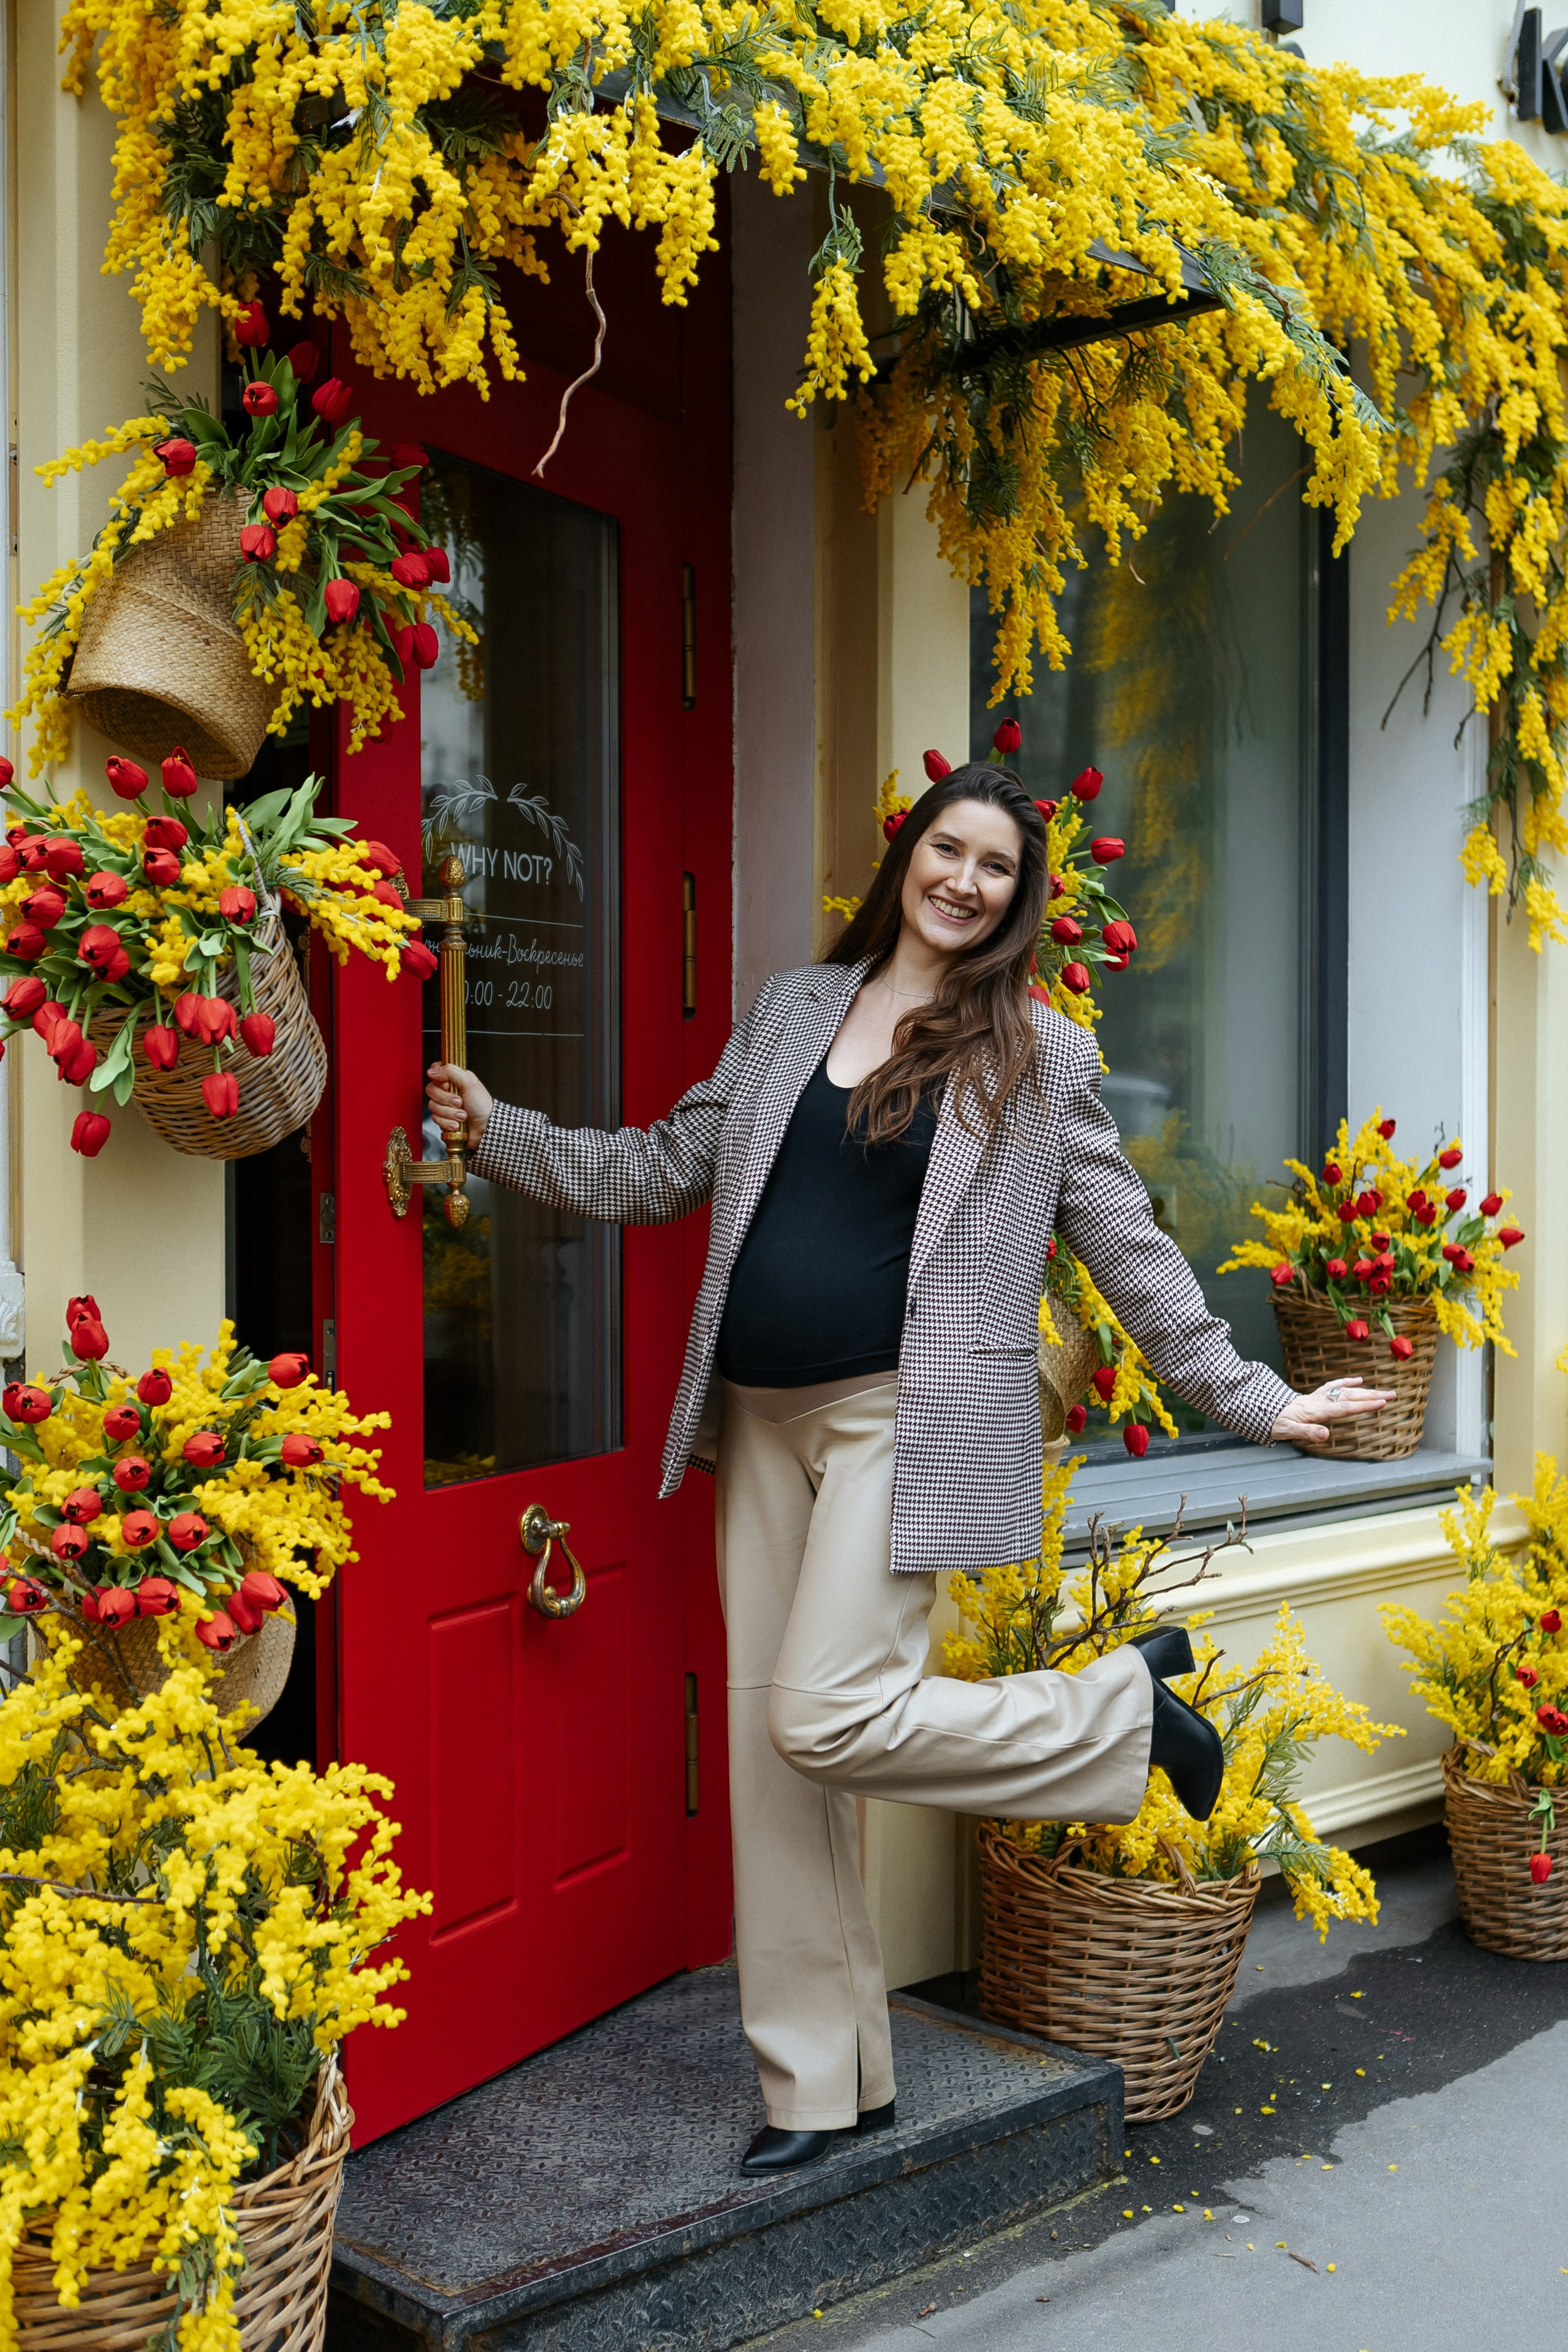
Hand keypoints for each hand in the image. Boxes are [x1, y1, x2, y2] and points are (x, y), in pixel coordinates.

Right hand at [426, 1063, 492, 1150]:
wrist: (485, 1129)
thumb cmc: (482, 1106)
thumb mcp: (470, 1084)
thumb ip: (451, 1072)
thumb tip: (433, 1071)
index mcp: (455, 1079)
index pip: (436, 1072)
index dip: (439, 1079)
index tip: (448, 1085)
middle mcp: (448, 1090)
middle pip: (431, 1089)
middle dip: (446, 1099)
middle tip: (460, 1102)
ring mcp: (445, 1105)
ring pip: (433, 1105)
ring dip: (449, 1113)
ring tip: (463, 1116)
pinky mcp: (443, 1118)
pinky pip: (435, 1119)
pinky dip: (448, 1122)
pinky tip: (457, 1124)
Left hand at [1271, 1376, 1396, 1447]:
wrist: (1263, 1410)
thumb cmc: (1276, 1423)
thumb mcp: (1288, 1432)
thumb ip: (1308, 1433)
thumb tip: (1327, 1435)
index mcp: (1317, 1411)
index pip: (1345, 1408)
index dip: (1363, 1406)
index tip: (1382, 1403)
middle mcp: (1320, 1401)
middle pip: (1350, 1397)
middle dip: (1372, 1396)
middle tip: (1393, 1395)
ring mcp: (1318, 1397)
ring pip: (1346, 1391)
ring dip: (1365, 1391)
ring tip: (1385, 1393)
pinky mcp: (1315, 1395)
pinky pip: (1333, 1386)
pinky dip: (1347, 1382)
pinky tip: (1359, 1380)